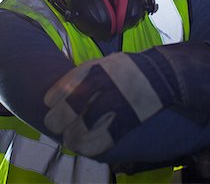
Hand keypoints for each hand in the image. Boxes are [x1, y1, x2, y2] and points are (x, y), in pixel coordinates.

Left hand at [44, 53, 169, 155]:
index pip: (68, 84)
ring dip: (72, 136)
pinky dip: (91, 145)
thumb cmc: (125, 69)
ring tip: (68, 139)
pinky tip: (83, 147)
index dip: (54, 96)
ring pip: (86, 125)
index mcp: (97, 67)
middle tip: (52, 124)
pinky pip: (106, 137)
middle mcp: (106, 83)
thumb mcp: (103, 62)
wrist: (161, 73)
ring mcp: (118, 101)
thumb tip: (60, 92)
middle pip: (73, 106)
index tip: (47, 103)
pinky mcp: (130, 118)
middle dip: (58, 118)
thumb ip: (84, 74)